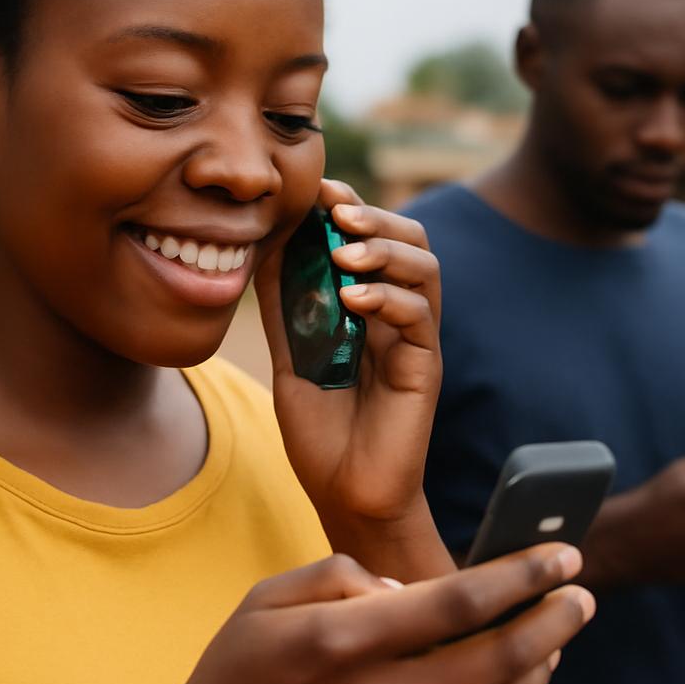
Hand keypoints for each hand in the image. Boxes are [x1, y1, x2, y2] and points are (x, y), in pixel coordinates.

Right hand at [107, 545, 593, 683]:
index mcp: (338, 643)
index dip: (518, 577)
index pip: (453, 603)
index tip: (561, 556)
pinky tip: (521, 668)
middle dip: (553, 621)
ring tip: (562, 628)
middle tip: (582, 592)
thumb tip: (404, 586)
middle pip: (494, 660)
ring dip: (544, 662)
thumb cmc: (232, 677)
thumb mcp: (265, 600)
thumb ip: (339, 575)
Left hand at [255, 179, 441, 526]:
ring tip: (344, 250)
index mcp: (370, 304)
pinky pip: (420, 315)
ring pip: (424, 267)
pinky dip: (387, 297)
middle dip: (374, 213)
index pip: (372, 235)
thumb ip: (283, 305)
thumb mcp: (290, 355)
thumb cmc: (322, 431)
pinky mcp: (424, 367)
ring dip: (385, 247)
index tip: (315, 189)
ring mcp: (414, 339)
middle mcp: (398, 314)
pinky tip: (352, 300)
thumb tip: (260, 245)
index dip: (349, 204)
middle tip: (335, 209)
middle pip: (411, 238)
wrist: (345, 494)